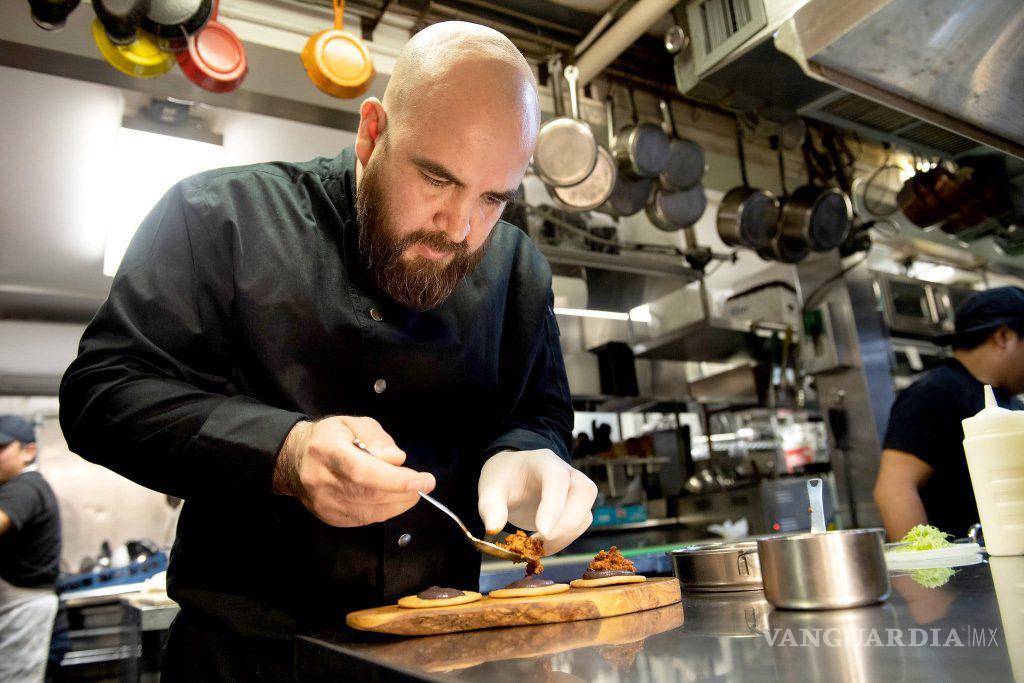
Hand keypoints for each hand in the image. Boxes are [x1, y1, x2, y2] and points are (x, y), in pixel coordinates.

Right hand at [273, 416, 435, 526]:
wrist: (295, 459)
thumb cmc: (330, 437)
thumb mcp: (354, 423)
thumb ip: (377, 438)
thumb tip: (396, 460)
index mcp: (328, 450)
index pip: (363, 471)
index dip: (396, 479)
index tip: (422, 480)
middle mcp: (322, 479)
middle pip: (368, 494)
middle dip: (403, 492)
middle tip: (422, 485)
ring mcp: (323, 502)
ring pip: (368, 511)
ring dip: (397, 504)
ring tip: (410, 491)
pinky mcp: (328, 517)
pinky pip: (363, 519)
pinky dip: (384, 511)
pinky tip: (392, 500)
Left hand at [477, 449, 597, 554]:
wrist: (513, 477)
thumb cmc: (504, 479)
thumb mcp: (490, 488)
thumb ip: (490, 507)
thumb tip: (494, 529)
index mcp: (543, 461)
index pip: (557, 478)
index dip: (553, 505)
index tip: (542, 531)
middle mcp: (566, 472)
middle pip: (584, 491)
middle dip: (567, 522)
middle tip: (542, 541)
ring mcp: (575, 489)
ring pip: (585, 512)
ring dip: (566, 536)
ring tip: (537, 547)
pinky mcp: (577, 507)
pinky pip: (580, 525)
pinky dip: (565, 540)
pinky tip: (543, 547)